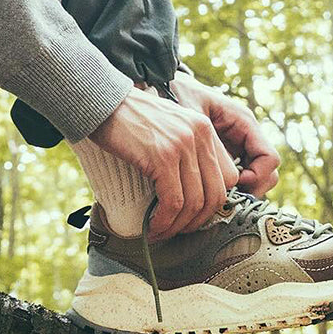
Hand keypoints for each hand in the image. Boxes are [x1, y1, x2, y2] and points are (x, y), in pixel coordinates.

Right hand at [88, 86, 239, 239]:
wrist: (102, 101)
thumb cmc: (129, 118)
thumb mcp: (170, 126)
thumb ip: (187, 150)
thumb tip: (193, 192)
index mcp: (205, 128)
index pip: (229, 177)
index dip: (214, 203)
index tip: (194, 215)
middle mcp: (200, 135)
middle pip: (216, 194)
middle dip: (198, 221)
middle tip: (179, 230)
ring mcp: (182, 145)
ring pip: (195, 202)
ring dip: (178, 226)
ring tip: (162, 232)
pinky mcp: (162, 157)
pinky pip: (173, 201)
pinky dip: (165, 221)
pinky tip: (153, 226)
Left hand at [167, 71, 280, 197]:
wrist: (163, 86)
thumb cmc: (177, 93)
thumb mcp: (192, 114)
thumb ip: (210, 141)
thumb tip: (224, 173)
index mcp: (243, 122)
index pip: (269, 158)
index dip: (258, 177)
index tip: (235, 184)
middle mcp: (245, 135)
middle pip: (267, 173)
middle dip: (251, 189)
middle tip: (224, 199)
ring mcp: (236, 146)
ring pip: (253, 179)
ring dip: (238, 192)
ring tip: (213, 198)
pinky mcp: (223, 155)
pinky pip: (235, 178)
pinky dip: (225, 189)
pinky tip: (205, 192)